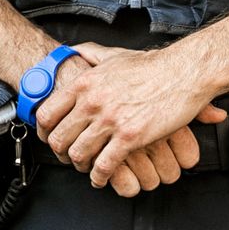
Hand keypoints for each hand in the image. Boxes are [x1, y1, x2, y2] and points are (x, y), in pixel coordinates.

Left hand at [37, 43, 226, 195]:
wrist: (183, 73)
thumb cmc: (153, 65)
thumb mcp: (114, 54)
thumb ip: (90, 53)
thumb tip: (76, 51)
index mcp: (85, 84)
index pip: (47, 114)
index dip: (44, 132)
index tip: (50, 139)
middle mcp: (92, 103)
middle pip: (59, 138)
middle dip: (61, 153)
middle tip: (69, 158)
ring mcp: (110, 121)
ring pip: (80, 154)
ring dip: (81, 167)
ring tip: (88, 169)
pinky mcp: (130, 137)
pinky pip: (105, 165)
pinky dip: (100, 176)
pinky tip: (102, 178)